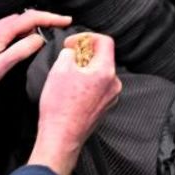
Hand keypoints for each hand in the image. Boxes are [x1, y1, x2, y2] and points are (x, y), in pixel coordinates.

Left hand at [0, 10, 72, 122]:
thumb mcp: (0, 68)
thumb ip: (21, 50)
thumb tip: (39, 38)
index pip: (30, 18)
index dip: (51, 17)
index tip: (65, 20)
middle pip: (24, 17)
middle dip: (43, 20)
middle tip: (59, 28)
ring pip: (15, 23)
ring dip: (31, 26)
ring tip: (43, 35)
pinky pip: (6, 28)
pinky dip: (20, 31)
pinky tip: (22, 41)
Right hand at [28, 33, 121, 174]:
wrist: (61, 137)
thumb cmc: (60, 106)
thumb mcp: (60, 69)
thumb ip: (70, 53)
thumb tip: (73, 52)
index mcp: (107, 71)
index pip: (105, 41)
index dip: (87, 37)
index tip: (72, 43)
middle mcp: (114, 84)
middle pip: (103, 57)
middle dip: (84, 54)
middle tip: (68, 58)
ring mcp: (111, 97)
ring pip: (100, 73)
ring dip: (85, 69)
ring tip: (67, 75)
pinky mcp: (104, 107)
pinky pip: (98, 87)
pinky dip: (87, 83)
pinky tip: (71, 90)